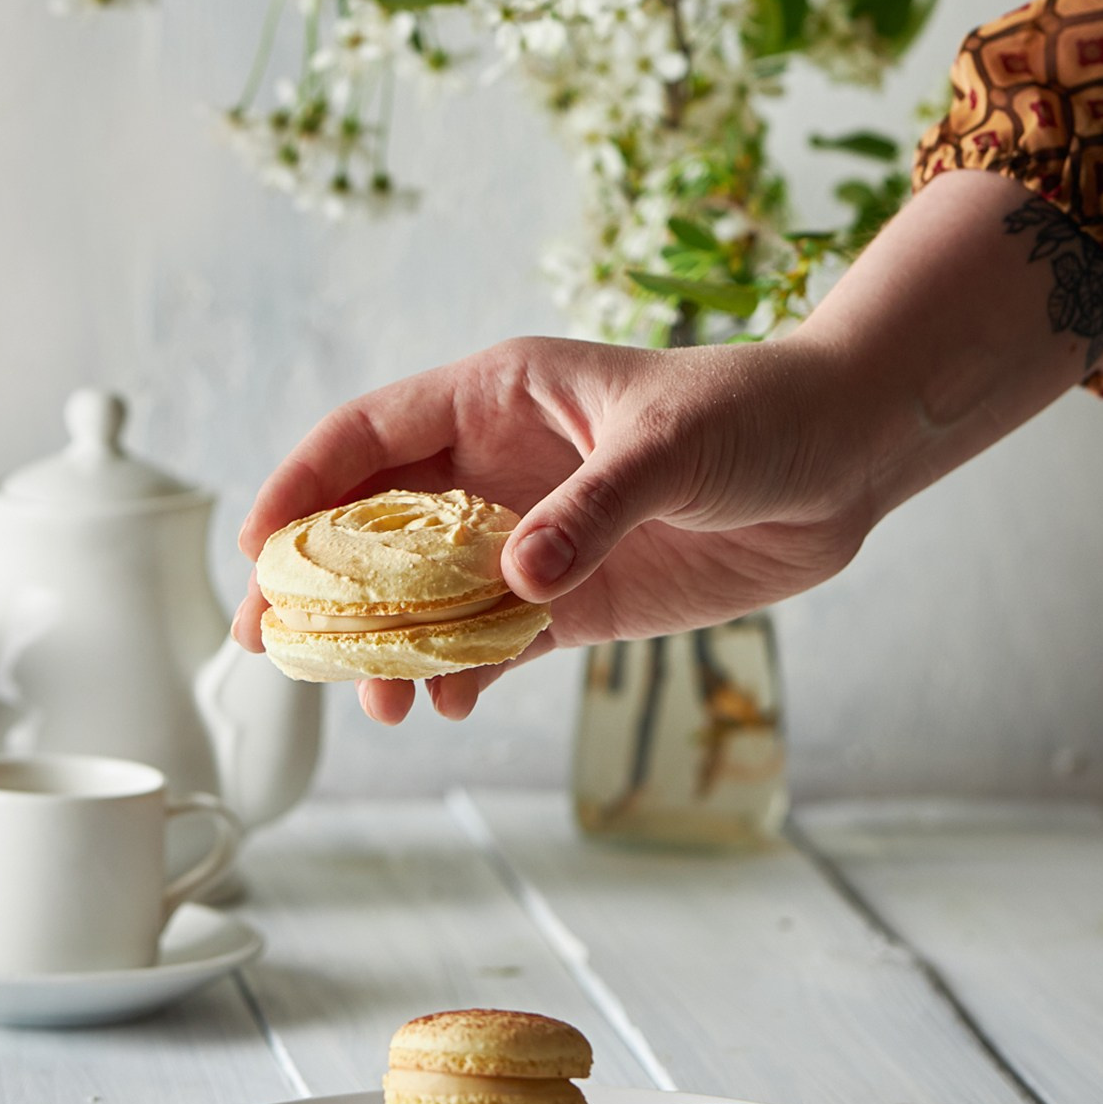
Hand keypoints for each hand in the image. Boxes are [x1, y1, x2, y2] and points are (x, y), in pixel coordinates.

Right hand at [233, 332, 873, 723]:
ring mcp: (530, 534)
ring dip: (390, 645)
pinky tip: (446, 705)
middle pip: (374, 525)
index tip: (259, 545)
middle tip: (275, 644)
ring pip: (425, 594)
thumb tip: (515, 579)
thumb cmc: (754, 415)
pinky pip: (492, 638)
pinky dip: (461, 672)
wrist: (843, 460)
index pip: (369, 436)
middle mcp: (495, 468)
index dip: (305, 484)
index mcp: (496, 398)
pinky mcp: (574, 596)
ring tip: (378, 702)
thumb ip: (591, 510)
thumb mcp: (670, 447)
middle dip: (321, 583)